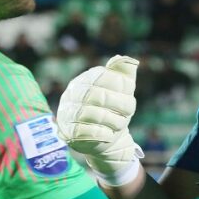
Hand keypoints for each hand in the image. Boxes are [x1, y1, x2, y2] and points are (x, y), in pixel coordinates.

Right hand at [56, 55, 143, 185]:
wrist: (101, 138)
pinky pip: (84, 132)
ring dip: (112, 120)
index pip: (101, 76)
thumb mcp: (121, 91)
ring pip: (90, 114)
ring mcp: (68, 113)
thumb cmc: (111, 110)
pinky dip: (101, 133)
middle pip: (96, 94)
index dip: (119, 84)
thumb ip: (123, 74)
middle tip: (129, 112)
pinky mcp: (68, 132)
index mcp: (85, 80)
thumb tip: (127, 59)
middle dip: (118, 104)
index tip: (130, 94)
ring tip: (121, 125)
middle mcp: (73, 94)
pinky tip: (110, 135)